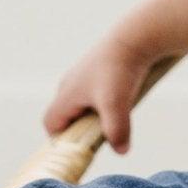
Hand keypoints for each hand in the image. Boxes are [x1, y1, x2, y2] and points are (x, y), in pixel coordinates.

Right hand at [41, 34, 158, 154]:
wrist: (137, 36)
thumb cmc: (120, 69)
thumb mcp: (117, 104)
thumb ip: (116, 130)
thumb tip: (120, 151)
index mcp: (66, 94)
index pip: (51, 124)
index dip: (61, 140)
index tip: (81, 148)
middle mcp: (71, 84)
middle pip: (67, 116)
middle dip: (81, 130)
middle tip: (100, 137)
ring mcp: (85, 75)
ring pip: (84, 104)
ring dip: (96, 115)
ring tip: (115, 118)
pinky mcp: (101, 70)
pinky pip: (97, 93)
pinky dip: (107, 103)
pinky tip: (125, 101)